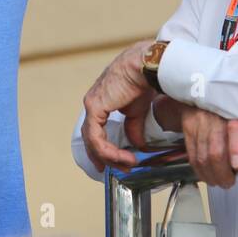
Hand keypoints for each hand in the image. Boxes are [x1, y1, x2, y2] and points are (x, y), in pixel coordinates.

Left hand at [81, 40, 155, 171]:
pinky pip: (96, 137)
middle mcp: (93, 104)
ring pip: (93, 141)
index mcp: (101, 102)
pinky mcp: (94, 107)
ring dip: (110, 156)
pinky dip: (108, 150)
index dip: (102, 149)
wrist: (146, 67)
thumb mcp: (137, 112)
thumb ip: (133, 128)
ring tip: (127, 163)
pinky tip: (122, 156)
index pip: (95, 131)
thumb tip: (137, 145)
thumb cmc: (142, 81)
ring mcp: (92, 105)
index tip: (114, 162)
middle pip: (91, 139)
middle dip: (103, 157)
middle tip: (117, 168)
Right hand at [159, 99, 237, 188]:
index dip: (237, 149)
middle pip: (216, 151)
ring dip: (211, 175)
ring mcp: (200, 122)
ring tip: (219, 181)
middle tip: (229, 182)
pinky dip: (199, 171)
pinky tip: (207, 175)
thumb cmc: (233, 112)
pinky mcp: (189, 128)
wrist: (205, 93)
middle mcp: (217, 117)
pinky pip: (192, 156)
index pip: (236, 129)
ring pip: (202, 157)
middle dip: (223, 173)